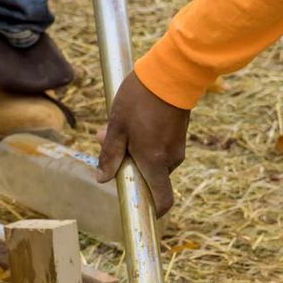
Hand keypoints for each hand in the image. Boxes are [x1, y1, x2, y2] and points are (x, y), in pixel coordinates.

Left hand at [95, 75, 190, 216]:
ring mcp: (178, 147)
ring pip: (153, 160)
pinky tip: (135, 119)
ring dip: (135, 151)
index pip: (162, 201)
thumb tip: (102, 179)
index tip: (137, 211)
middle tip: (107, 139)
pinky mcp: (180, 134)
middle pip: (149, 177)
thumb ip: (110, 155)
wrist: (173, 70)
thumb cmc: (142, 98)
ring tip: (119, 125)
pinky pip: (160, 148)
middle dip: (129, 166)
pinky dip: (146, 142)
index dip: (151, 211)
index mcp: (154, 162)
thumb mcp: (117, 126)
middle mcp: (170, 160)